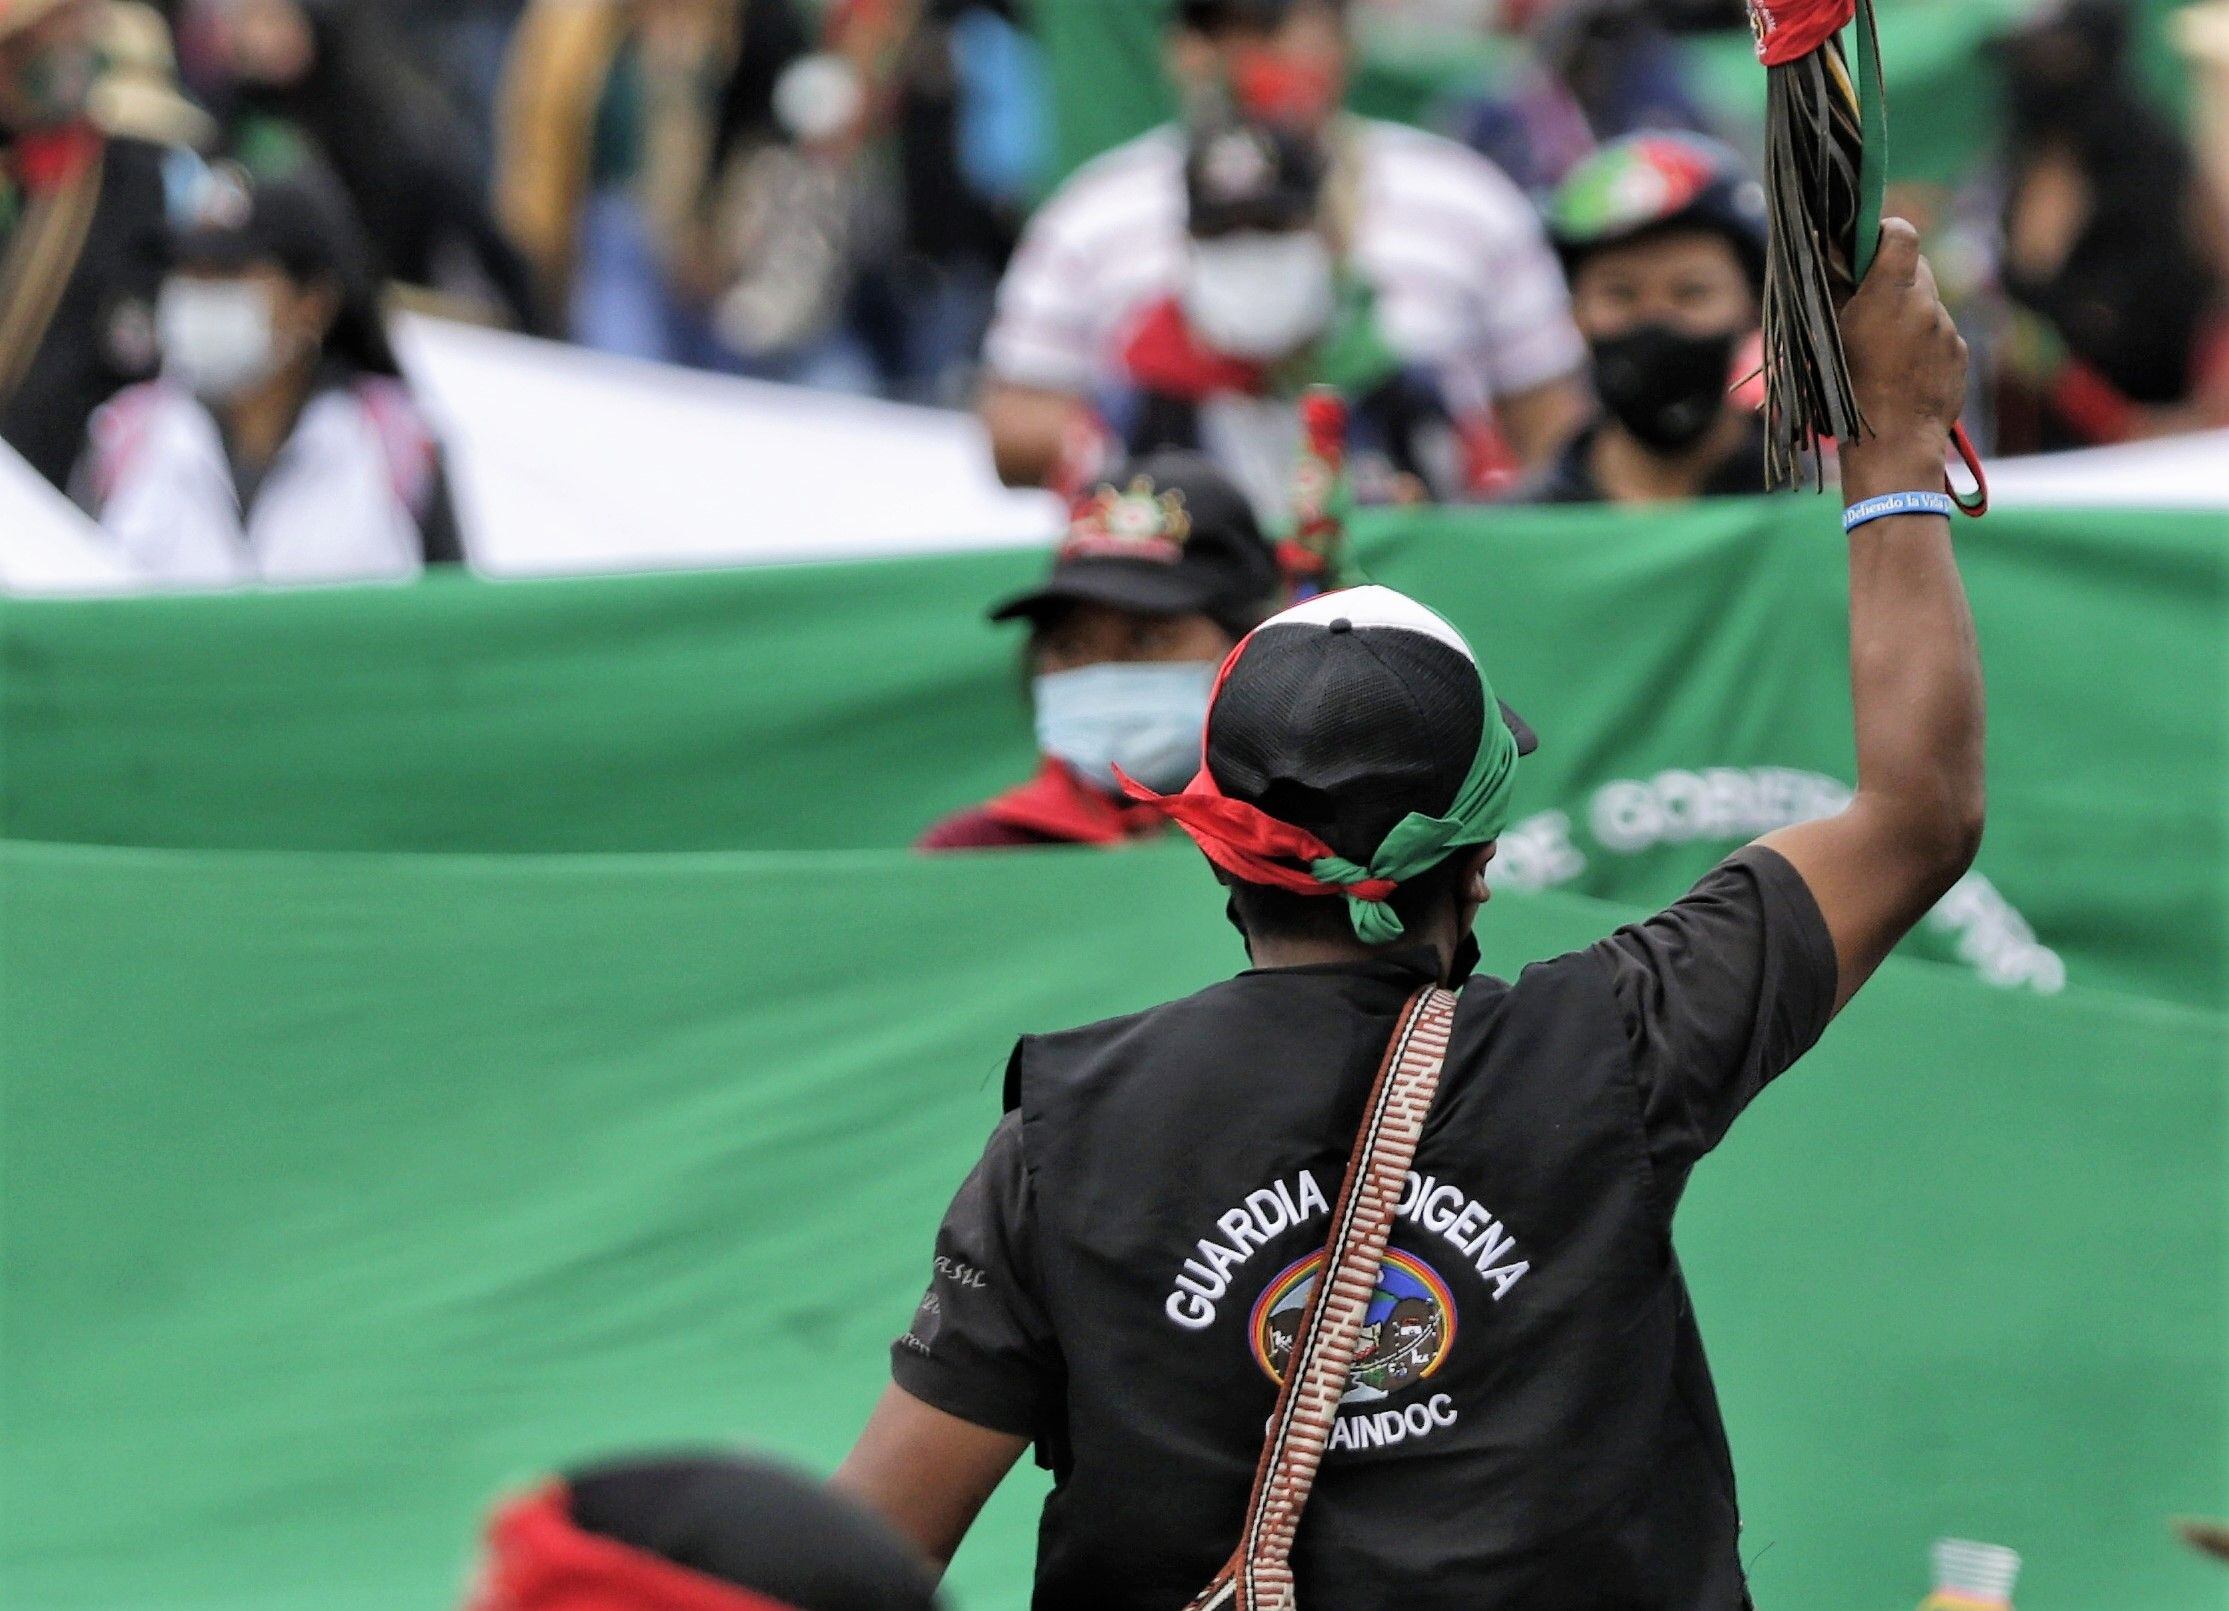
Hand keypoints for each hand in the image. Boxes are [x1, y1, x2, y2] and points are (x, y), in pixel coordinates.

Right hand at [1839, 218, 1969, 465]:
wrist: (1894, 444)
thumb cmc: (1850, 393)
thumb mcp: (1829, 338)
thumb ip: (1833, 292)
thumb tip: (1827, 256)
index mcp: (1890, 294)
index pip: (1900, 233)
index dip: (1883, 232)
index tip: (1867, 246)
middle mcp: (1926, 305)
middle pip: (1916, 267)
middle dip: (1893, 277)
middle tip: (1868, 301)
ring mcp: (1947, 330)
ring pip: (1927, 304)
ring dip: (1907, 314)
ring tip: (1883, 349)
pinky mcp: (1959, 353)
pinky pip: (1940, 334)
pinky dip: (1922, 342)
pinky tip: (1903, 371)